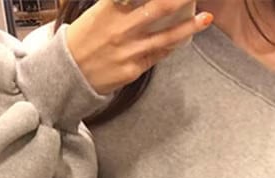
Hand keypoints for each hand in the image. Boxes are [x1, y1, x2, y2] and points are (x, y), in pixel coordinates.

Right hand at [65, 0, 213, 94]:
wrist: (68, 74)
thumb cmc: (83, 39)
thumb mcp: (96, 12)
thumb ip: (120, 3)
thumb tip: (141, 1)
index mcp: (110, 8)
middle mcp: (121, 29)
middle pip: (159, 8)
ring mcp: (129, 51)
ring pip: (165, 37)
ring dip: (188, 27)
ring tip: (206, 18)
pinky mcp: (133, 70)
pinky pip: (157, 55)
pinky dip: (171, 45)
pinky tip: (183, 37)